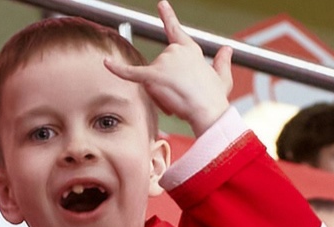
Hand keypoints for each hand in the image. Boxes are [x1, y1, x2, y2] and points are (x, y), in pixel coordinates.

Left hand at [104, 1, 232, 135]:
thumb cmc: (215, 98)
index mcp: (190, 50)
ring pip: (149, 79)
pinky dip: (117, 68)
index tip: (161, 4)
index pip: (176, 31)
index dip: (167, 17)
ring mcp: (164, 61)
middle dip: (164, 84)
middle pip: (157, 68)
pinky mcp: (152, 75)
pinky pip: (130, 72)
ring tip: (176, 100)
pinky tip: (106, 62)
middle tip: (181, 96)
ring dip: (159, 93)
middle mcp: (175, 51)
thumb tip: (227, 50)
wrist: (208, 110)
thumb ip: (222, 62)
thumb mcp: (222, 77)